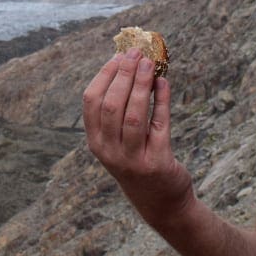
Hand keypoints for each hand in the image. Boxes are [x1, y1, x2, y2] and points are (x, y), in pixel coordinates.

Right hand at [82, 48, 193, 225]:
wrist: (160, 202)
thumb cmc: (138, 161)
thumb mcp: (118, 141)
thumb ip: (119, 110)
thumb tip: (130, 65)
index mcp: (96, 142)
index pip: (91, 101)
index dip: (104, 75)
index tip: (118, 55)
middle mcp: (109, 151)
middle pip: (111, 104)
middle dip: (124, 74)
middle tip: (136, 53)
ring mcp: (133, 159)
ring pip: (133, 114)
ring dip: (141, 84)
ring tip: (150, 64)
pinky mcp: (157, 162)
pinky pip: (159, 123)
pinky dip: (161, 100)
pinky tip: (164, 83)